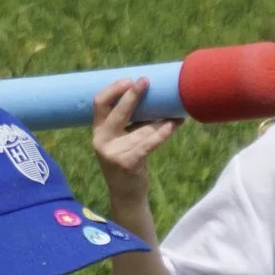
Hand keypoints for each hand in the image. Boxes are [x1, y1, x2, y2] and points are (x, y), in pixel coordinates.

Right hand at [91, 78, 179, 201]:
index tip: (129, 79)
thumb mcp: (123, 140)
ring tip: (176, 109)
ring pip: (140, 128)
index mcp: (98, 131)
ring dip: (160, 118)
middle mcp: (101, 140)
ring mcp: (113, 153)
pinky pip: (148, 144)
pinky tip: (173, 124)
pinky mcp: (127, 163)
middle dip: (132, 95)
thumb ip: (131, 122)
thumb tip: (154, 95)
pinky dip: (162, 133)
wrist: (126, 195)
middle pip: (117, 111)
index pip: (99, 103)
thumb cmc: (128, 161)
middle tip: (146, 81)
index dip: (113, 89)